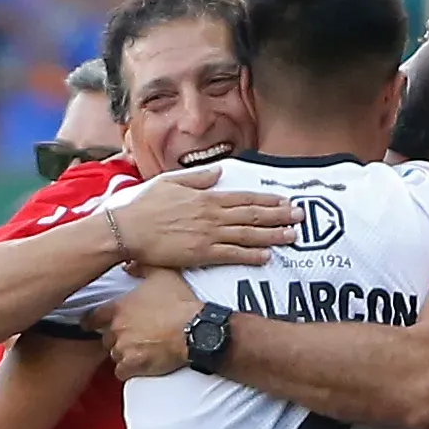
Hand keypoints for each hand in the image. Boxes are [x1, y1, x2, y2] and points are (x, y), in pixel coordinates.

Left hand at [84, 268, 201, 379]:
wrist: (195, 329)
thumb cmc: (180, 303)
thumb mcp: (162, 275)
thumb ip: (141, 268)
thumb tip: (128, 266)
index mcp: (119, 308)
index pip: (92, 318)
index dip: (92, 322)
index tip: (92, 325)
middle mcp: (117, 328)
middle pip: (106, 338)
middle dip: (115, 338)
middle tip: (130, 337)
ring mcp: (124, 348)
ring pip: (114, 355)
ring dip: (123, 354)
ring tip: (138, 350)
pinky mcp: (134, 365)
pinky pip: (121, 372)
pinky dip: (128, 370)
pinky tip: (137, 366)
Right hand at [114, 167, 302, 268]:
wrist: (128, 229)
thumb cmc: (145, 207)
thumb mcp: (171, 183)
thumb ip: (198, 178)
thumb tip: (219, 172)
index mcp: (206, 197)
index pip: (244, 198)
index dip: (267, 200)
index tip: (285, 200)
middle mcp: (212, 215)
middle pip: (252, 215)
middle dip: (279, 215)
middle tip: (301, 216)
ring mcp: (209, 235)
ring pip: (248, 234)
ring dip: (272, 234)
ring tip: (293, 235)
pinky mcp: (201, 254)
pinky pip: (232, 254)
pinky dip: (251, 255)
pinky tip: (267, 256)